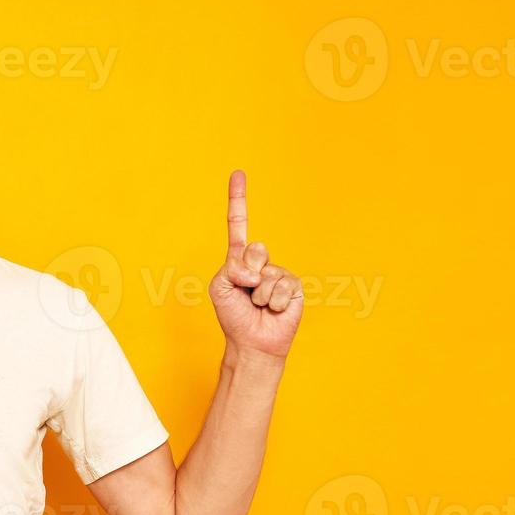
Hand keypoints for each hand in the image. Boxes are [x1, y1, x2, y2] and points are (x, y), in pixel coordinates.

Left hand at [208, 169, 302, 359]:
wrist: (252, 342)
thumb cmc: (234, 315)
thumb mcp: (220, 287)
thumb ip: (232, 268)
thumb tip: (256, 269)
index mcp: (240, 258)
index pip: (239, 224)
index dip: (238, 199)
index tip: (238, 172)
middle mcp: (261, 261)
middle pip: (255, 250)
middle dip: (246, 274)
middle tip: (246, 292)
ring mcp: (279, 272)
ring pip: (267, 273)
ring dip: (258, 294)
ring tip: (258, 305)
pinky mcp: (294, 286)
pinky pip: (281, 287)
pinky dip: (273, 303)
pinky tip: (273, 310)